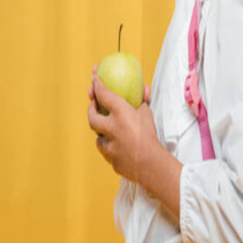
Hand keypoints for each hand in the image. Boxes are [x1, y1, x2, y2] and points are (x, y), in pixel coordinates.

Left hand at [88, 65, 156, 183]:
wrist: (152, 164)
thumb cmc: (151, 136)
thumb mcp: (148, 115)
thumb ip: (143, 101)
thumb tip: (144, 89)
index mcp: (121, 113)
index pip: (104, 94)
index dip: (97, 84)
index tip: (93, 78)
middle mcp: (111, 127)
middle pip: (92, 116)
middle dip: (91, 109)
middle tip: (93, 104)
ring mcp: (108, 145)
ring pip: (98, 137)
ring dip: (101, 132)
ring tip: (107, 129)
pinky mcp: (110, 159)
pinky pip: (107, 151)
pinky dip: (110, 147)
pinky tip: (116, 146)